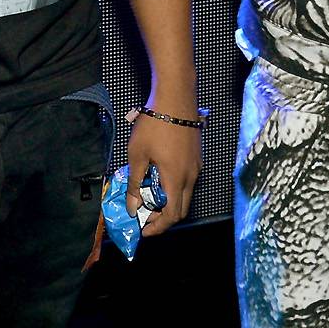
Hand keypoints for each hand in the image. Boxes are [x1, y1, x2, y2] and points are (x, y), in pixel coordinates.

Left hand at [127, 109, 200, 235]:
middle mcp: (191, 176)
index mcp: (176, 179)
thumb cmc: (154, 124)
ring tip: (148, 197)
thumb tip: (132, 208)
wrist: (175, 97)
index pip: (172, 215)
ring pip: (185, 194)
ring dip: (168, 202)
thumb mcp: (137, 154)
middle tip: (145, 217)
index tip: (144, 230)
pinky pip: (187, 180)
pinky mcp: (196, 156)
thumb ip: (134, 184)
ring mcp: (196, 166)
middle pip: (180, 209)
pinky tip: (158, 178)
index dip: (158, 227)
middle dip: (163, 218)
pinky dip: (174, 188)